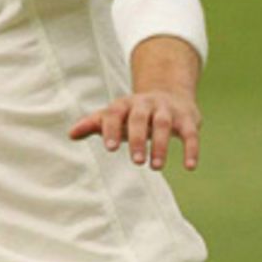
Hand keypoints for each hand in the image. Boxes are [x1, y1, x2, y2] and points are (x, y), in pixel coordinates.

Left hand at [69, 90, 200, 170]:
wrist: (169, 94)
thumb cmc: (134, 114)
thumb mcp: (115, 117)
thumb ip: (94, 124)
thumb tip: (71, 133)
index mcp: (125, 104)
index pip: (114, 113)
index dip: (111, 128)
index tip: (111, 148)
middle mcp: (146, 103)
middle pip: (140, 117)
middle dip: (138, 138)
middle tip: (136, 162)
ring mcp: (167, 109)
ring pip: (163, 124)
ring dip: (160, 145)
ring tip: (156, 167)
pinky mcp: (187, 118)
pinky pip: (190, 133)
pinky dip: (191, 149)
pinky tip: (190, 167)